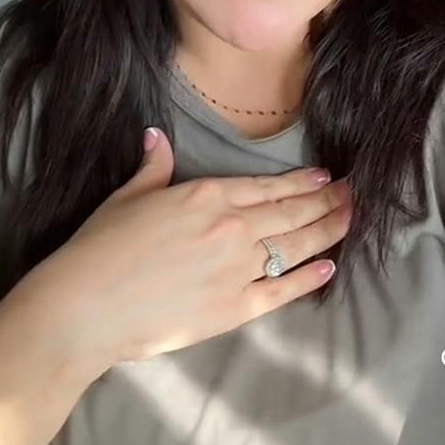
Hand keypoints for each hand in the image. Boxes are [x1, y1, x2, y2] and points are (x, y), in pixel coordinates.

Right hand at [10, 128, 351, 370]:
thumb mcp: (126, 198)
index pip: (266, 186)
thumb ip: (153, 168)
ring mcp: (238, 269)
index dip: (301, 180)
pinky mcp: (237, 307)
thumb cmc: (99, 247)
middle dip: (328, 201)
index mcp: (205, 196)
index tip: (325, 175)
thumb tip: (157, 136)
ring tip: (352, 221)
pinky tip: (329, 268)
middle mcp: (231, 228)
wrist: (88, 304)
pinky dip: (310, 278)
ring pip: (296, 247)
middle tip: (356, 194)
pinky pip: (284, 289)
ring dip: (329, 232)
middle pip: (292, 213)